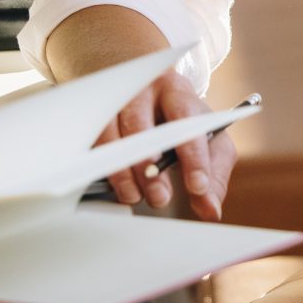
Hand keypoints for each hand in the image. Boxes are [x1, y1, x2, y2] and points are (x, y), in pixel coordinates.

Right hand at [98, 68, 238, 219]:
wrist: (151, 95)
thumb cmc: (184, 121)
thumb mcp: (209, 141)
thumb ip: (213, 175)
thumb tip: (210, 210)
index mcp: (177, 92)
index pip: (186, 121)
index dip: (193, 156)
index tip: (197, 187)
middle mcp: (142, 92)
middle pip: (141, 126)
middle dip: (150, 168)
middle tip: (160, 198)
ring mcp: (112, 103)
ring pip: (111, 135)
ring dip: (122, 172)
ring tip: (134, 196)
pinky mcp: (92, 117)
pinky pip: (90, 142)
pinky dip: (99, 167)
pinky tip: (110, 185)